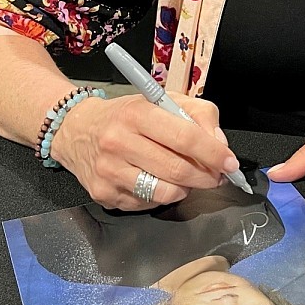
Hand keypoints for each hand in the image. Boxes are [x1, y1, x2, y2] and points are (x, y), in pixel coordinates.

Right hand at [51, 91, 240, 209]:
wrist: (75, 129)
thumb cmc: (127, 115)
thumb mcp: (163, 100)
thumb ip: (198, 114)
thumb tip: (219, 143)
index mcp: (137, 113)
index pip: (185, 137)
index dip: (213, 153)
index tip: (230, 162)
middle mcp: (119, 142)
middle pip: (177, 170)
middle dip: (206, 176)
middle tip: (216, 176)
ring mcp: (109, 171)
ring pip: (164, 192)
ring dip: (186, 189)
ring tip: (187, 178)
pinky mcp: (103, 194)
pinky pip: (146, 204)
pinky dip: (162, 196)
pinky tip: (158, 181)